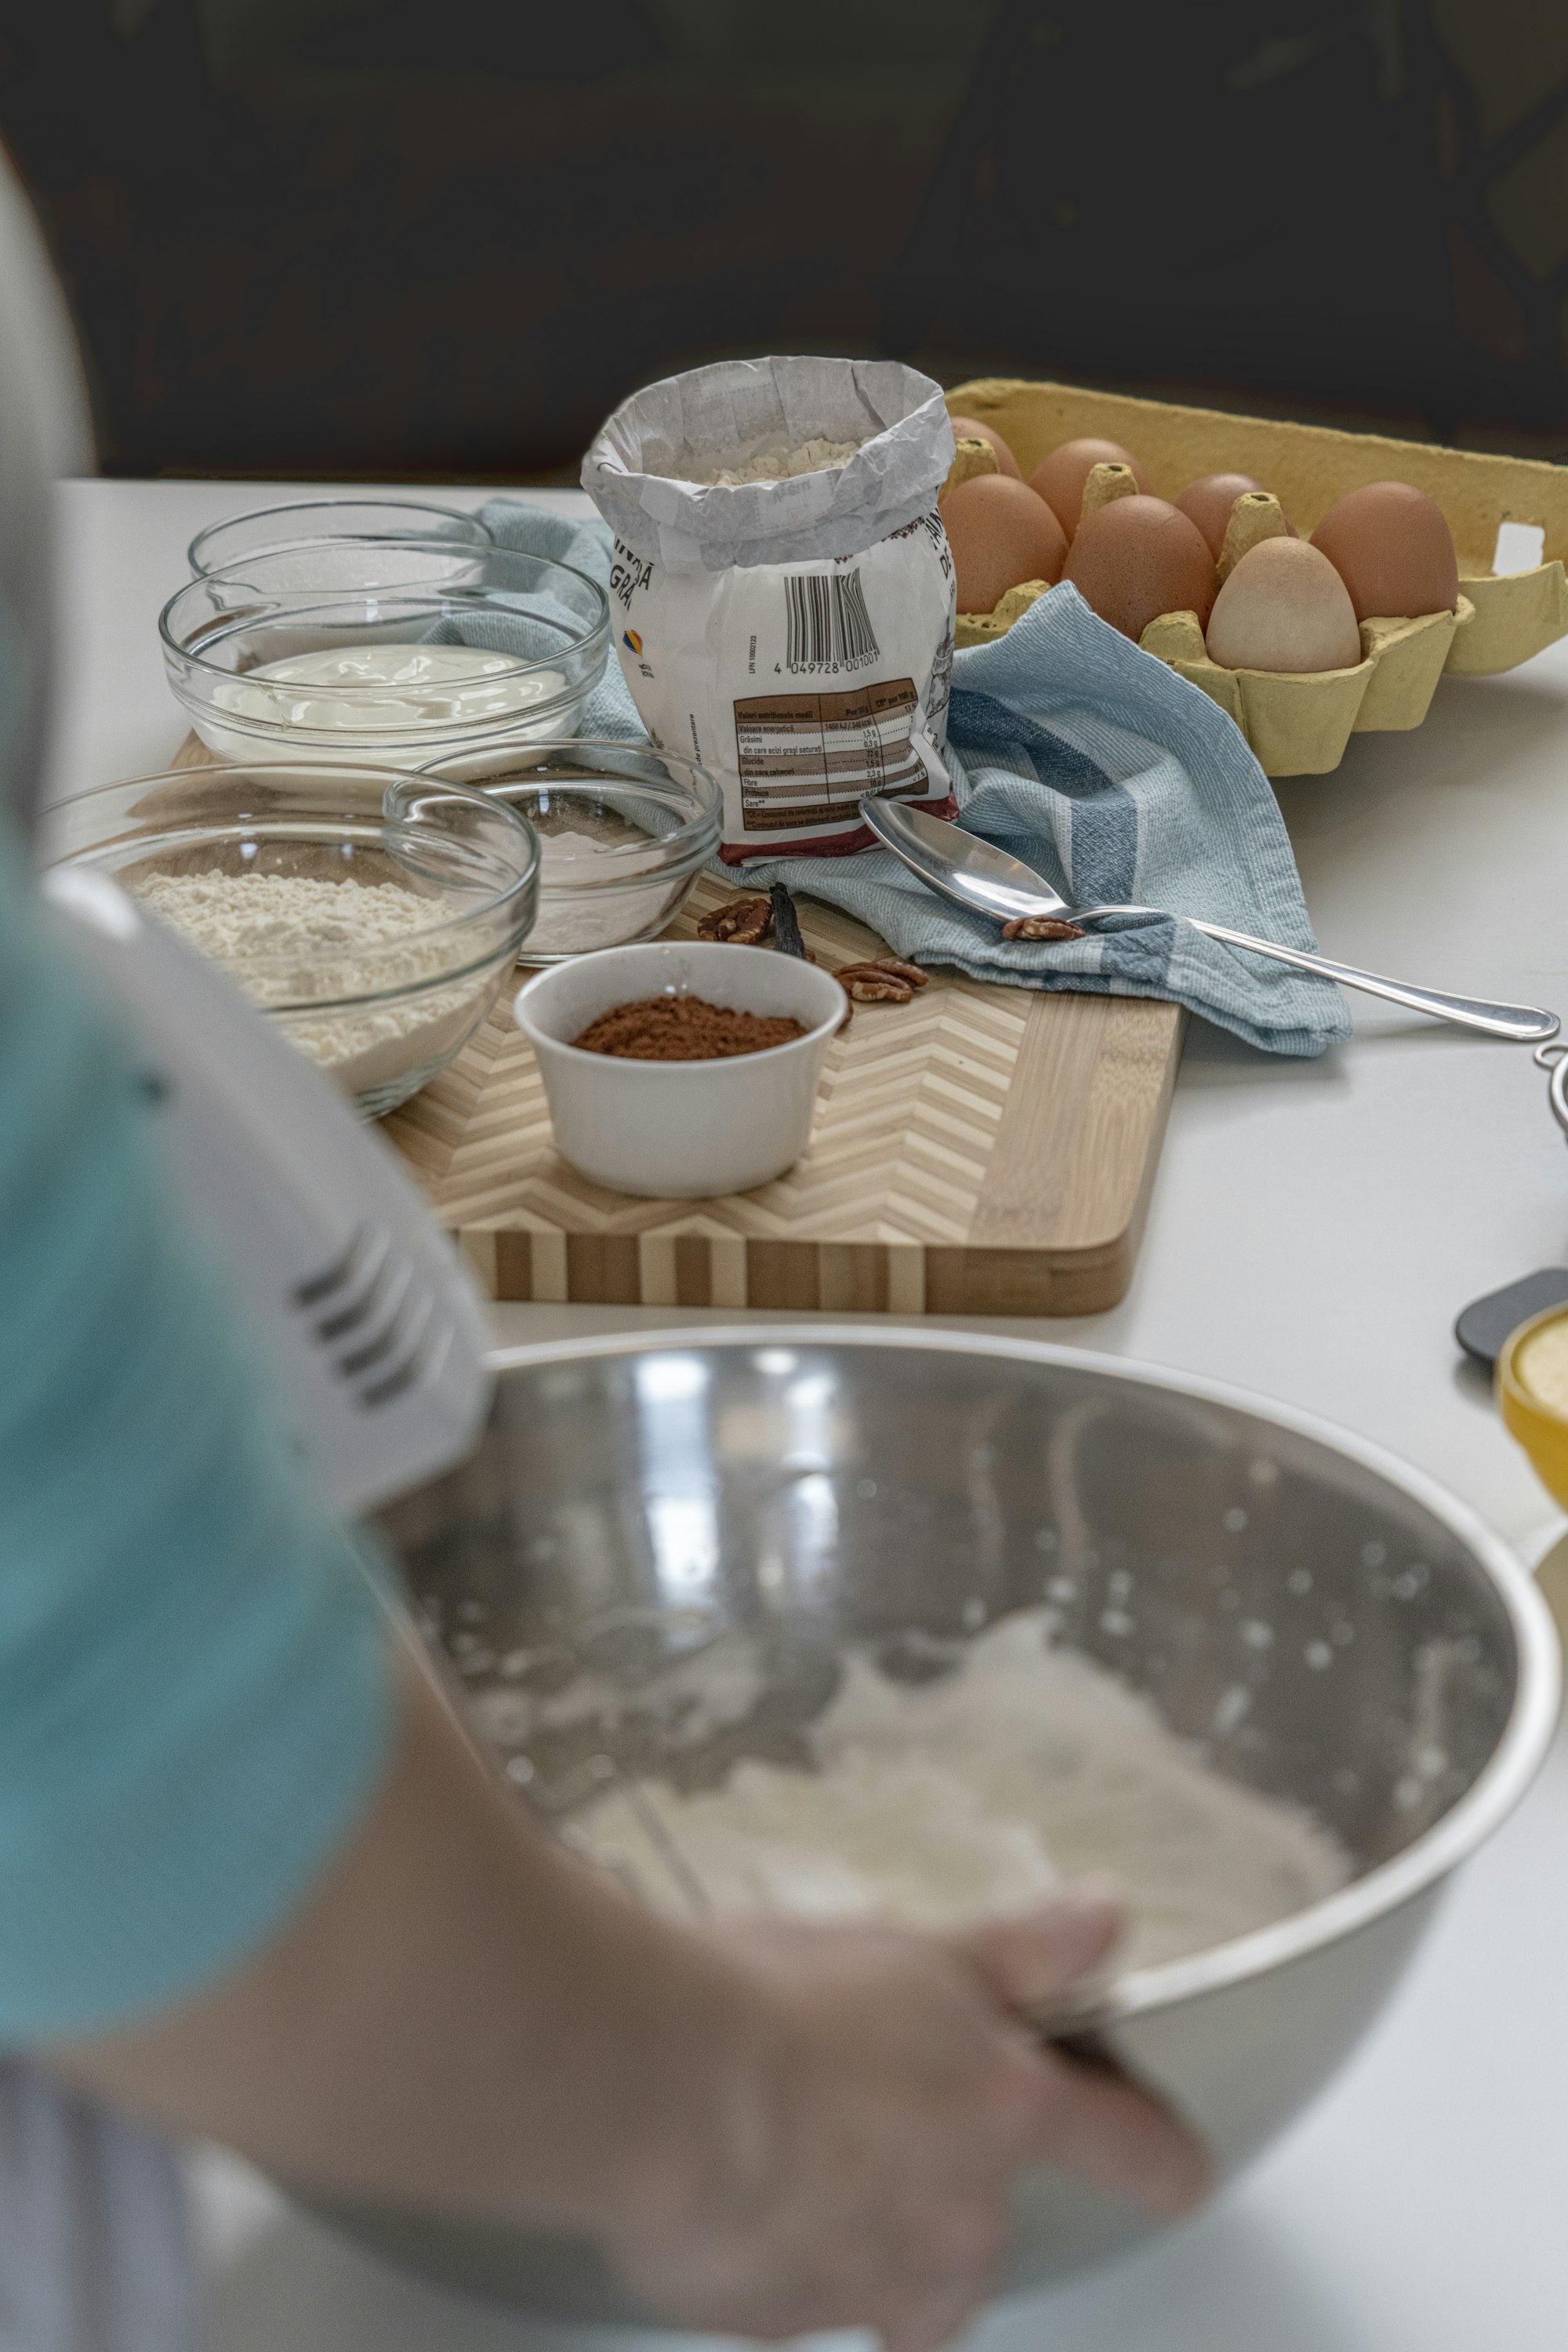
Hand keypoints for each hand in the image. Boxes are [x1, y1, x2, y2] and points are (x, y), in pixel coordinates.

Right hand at [604, 1889, 1209, 2351]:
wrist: (659, 2086)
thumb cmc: (781, 2007)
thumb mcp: (918, 1951)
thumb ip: (1017, 1948)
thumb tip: (1104, 1921)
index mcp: (1002, 2116)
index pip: (1126, 2149)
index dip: (1161, 2161)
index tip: (1180, 2173)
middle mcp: (949, 2219)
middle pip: (986, 2242)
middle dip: (947, 2197)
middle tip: (880, 2123)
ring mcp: (861, 2280)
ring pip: (893, 2288)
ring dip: (865, 2237)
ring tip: (798, 2159)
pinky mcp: (767, 2314)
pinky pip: (790, 2297)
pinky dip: (770, 2251)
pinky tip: (724, 2179)